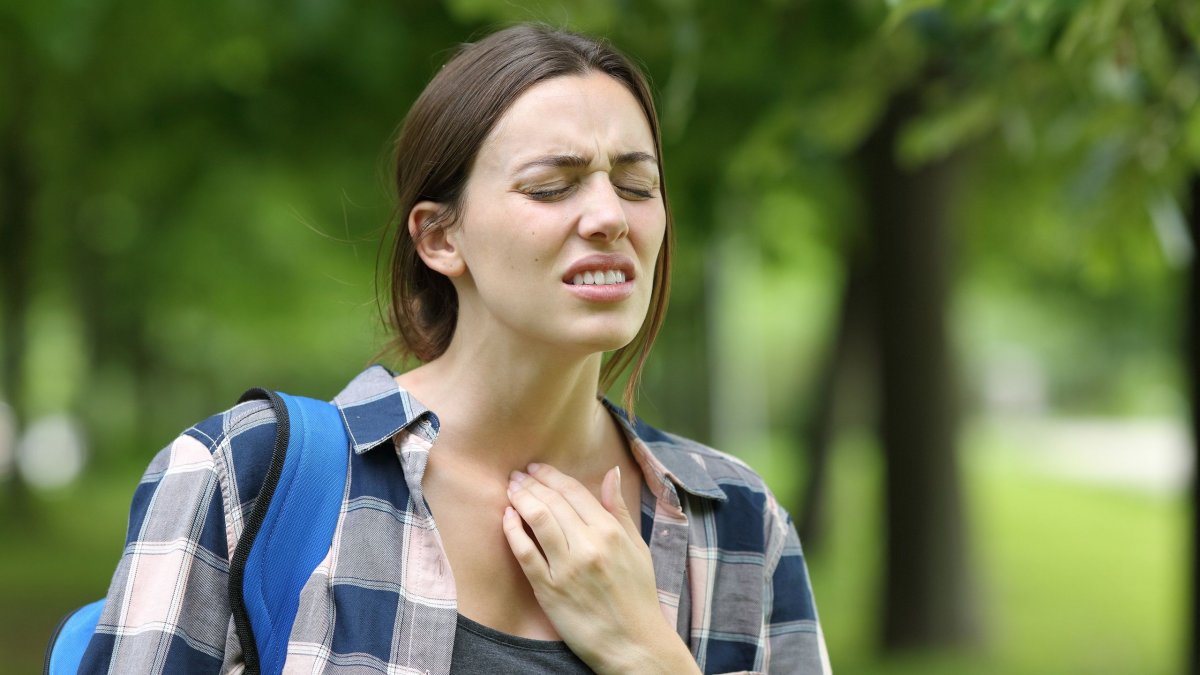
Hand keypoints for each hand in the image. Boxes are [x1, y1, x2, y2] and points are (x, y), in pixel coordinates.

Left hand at [502, 463, 699, 674]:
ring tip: (511, 491)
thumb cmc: (638, 595)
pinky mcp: (549, 590)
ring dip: (520, 500)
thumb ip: (620, 510)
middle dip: (531, 484)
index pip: (574, 491)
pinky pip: (525, 554)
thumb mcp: (637, 547)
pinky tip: (507, 518)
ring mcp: (567, 568)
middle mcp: (588, 545)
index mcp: (611, 532)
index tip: (536, 468)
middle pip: (552, 502)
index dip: (551, 475)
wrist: (633, 643)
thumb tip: (610, 473)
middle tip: (517, 476)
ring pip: (537, 520)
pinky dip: (513, 531)